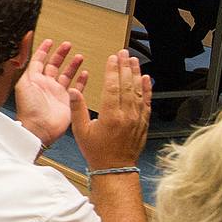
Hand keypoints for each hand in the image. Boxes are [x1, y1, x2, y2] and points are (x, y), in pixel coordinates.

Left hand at [14, 39, 86, 147]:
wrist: (39, 128)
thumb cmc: (29, 109)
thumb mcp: (25, 84)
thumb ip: (30, 67)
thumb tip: (32, 55)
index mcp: (34, 80)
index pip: (39, 61)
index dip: (44, 50)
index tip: (49, 41)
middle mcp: (46, 85)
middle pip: (54, 65)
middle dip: (60, 54)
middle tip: (67, 45)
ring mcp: (58, 93)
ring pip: (67, 75)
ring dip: (73, 65)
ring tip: (79, 56)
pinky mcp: (68, 101)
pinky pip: (77, 88)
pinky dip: (81, 80)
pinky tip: (85, 73)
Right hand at [71, 50, 150, 170]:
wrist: (115, 168)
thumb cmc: (97, 152)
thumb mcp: (81, 131)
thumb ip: (77, 109)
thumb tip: (73, 90)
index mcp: (110, 116)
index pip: (113, 87)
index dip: (113, 70)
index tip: (112, 58)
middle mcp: (126, 115)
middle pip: (127, 85)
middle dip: (125, 67)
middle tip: (124, 53)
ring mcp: (137, 119)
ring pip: (139, 91)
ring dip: (137, 74)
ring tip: (134, 61)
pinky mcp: (143, 123)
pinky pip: (147, 102)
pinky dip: (148, 89)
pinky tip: (147, 79)